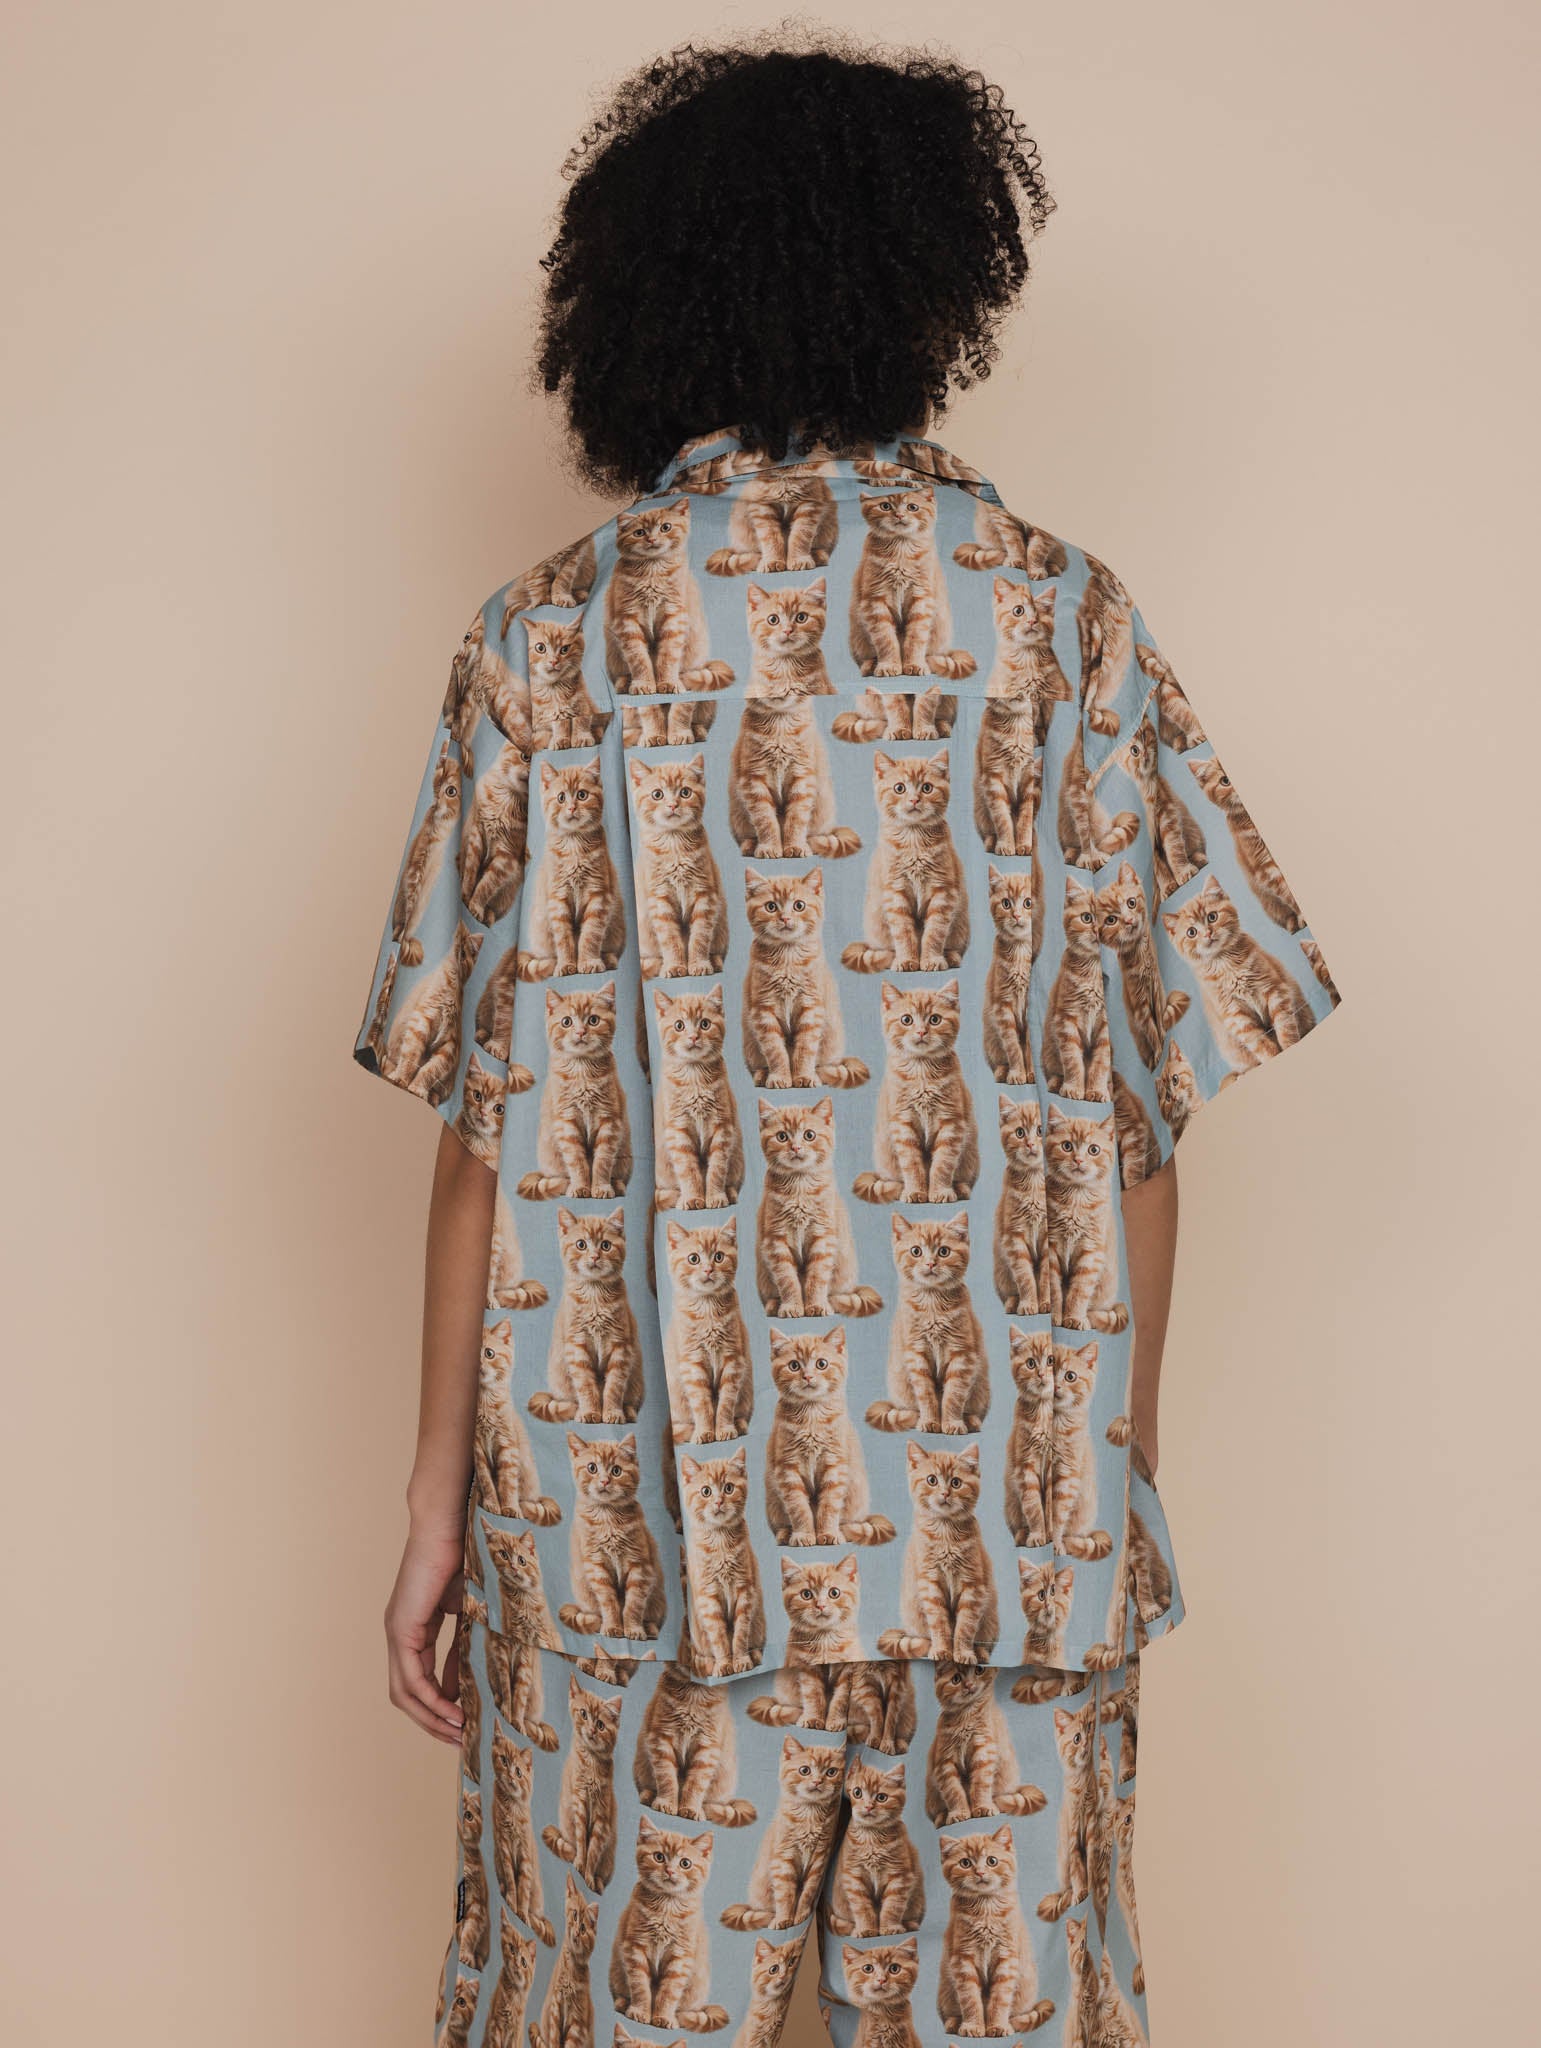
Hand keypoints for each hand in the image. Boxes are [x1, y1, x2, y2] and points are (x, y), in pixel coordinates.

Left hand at [384, 1522, 465, 1743]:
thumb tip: (467, 1684)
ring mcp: (396, 1633)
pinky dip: (431, 1699)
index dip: (439, 1707)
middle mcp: (399, 1635)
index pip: (419, 1681)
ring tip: (458, 1733)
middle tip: (460, 1740)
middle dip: (432, 1722)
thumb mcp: (468, 1612)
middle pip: (407, 1696)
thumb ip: (464, 1645)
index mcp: (413, 1629)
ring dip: (431, 1718)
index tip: (464, 1724)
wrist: (448, 1525)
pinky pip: (411, 1678)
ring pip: (405, 1693)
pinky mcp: (401, 1629)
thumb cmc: (463, 1557)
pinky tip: (453, 1711)